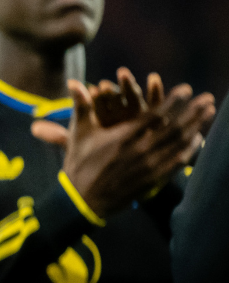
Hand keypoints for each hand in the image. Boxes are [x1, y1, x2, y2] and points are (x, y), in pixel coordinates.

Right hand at [36, 77, 214, 215]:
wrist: (83, 199)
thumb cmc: (79, 163)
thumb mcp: (78, 134)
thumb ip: (82, 107)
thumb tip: (73, 82)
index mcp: (123, 137)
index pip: (155, 115)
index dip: (173, 101)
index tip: (186, 89)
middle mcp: (140, 150)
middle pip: (174, 128)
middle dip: (193, 112)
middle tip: (208, 99)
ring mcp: (149, 166)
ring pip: (179, 144)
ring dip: (196, 127)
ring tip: (208, 114)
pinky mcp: (153, 180)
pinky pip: (177, 162)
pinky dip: (189, 150)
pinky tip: (197, 139)